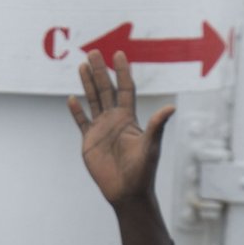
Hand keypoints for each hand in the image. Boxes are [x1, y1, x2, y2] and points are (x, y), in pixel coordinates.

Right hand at [69, 50, 171, 210]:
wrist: (127, 192)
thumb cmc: (143, 172)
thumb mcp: (151, 146)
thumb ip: (157, 126)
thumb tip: (171, 107)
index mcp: (129, 118)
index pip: (126, 89)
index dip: (122, 72)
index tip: (119, 54)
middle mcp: (115, 120)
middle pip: (106, 90)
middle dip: (100, 71)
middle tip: (93, 51)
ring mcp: (101, 129)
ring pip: (93, 101)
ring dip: (87, 84)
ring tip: (82, 66)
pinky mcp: (89, 141)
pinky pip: (82, 122)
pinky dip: (76, 111)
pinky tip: (72, 98)